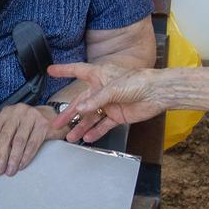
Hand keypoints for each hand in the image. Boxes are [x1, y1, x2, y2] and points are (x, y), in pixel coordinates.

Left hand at [0, 103, 60, 175]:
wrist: (54, 116)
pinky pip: (33, 143)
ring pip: (19, 141)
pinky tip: (22, 165)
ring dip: (13, 158)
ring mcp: (31, 117)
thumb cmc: (30, 124)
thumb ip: (4, 134)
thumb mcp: (14, 124)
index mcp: (6, 112)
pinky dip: (26, 156)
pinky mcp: (43, 124)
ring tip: (10, 171)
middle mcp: (18, 112)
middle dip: (1, 156)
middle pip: (5, 136)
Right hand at [47, 61, 167, 143]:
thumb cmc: (137, 82)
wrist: (157, 93)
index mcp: (99, 76)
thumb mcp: (112, 88)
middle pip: (81, 103)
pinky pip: (103, 125)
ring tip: (70, 137)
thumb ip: (95, 100)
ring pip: (91, 117)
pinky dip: (96, 132)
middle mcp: (101, 90)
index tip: (51, 70)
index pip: (77, 71)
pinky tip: (87, 138)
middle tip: (57, 124)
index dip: (64, 70)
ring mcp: (109, 104)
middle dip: (68, 114)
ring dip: (81, 127)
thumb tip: (79, 111)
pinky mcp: (117, 116)